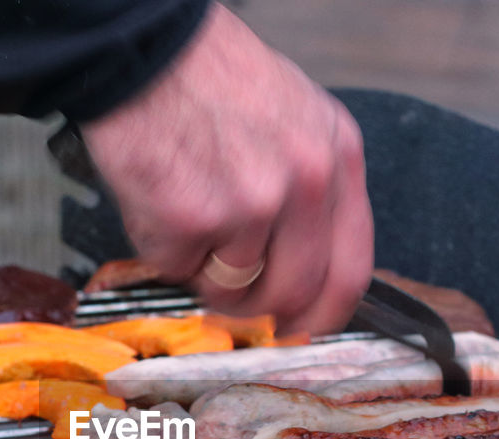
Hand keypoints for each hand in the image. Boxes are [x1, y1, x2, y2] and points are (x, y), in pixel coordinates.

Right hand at [80, 3, 372, 334]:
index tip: (303, 328)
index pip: (350, 271)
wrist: (148, 49)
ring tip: (190, 218)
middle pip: (293, 294)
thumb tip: (305, 269)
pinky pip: (178, 269)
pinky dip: (163, 248)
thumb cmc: (213, 80)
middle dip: (257, 306)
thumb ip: (313, 192)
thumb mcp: (298, 119)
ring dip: (204, 271)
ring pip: (231, 289)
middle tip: (231, 293)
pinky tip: (162, 198)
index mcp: (337, 159)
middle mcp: (305, 184)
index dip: (325, 315)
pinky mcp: (192, 218)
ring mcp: (250, 204)